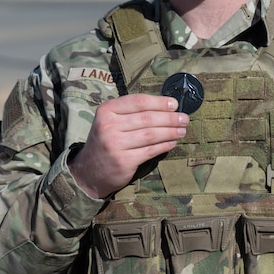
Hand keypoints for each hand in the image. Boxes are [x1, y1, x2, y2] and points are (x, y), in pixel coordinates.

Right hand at [69, 94, 187, 198]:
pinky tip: (172, 143)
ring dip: (170, 132)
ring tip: (182, 130)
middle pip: (147, 118)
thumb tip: (166, 106)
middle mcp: (108, 126)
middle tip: (184, 118)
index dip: (159, 102)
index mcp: (106, 110)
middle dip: (170, 118)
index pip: (138, 101)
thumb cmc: (106, 141)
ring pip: (151, 134)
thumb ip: (132, 113)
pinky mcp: (123, 161)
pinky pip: (150, 151)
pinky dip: (164, 146)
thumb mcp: (110, 121)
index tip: (175, 104)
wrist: (89, 171)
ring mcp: (115, 144)